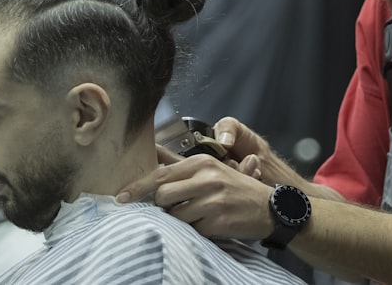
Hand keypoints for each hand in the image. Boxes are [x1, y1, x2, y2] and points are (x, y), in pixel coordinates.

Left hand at [117, 152, 275, 241]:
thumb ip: (183, 168)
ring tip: (197, 216)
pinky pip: (192, 230)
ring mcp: (212, 200)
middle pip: (163, 196)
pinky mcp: (218, 221)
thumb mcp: (212, 170)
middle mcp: (206, 178)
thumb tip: (152, 160)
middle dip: (163, 206)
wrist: (270, 208)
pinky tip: (209, 225)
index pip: (160, 175)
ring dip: (180, 220)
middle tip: (175, 208)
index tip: (121, 197)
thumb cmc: (237, 189)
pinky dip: (196, 231)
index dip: (138, 187)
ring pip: (175, 215)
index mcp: (202, 163)